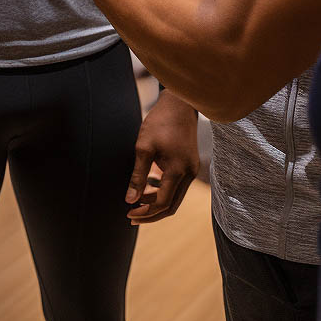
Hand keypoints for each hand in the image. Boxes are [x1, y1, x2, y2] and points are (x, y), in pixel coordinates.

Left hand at [126, 90, 199, 223]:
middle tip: (131, 216)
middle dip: (151, 214)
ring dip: (157, 203)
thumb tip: (129, 199)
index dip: (145, 212)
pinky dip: (164, 191)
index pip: (162, 203)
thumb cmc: (160, 122)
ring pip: (175, 197)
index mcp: (178, 170)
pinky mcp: (190, 164)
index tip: (128, 214)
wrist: (180, 104)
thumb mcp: (144, 147)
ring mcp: (192, 170)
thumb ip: (138, 175)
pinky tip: (148, 187)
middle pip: (171, 206)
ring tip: (136, 202)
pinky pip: (177, 186)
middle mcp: (189, 174)